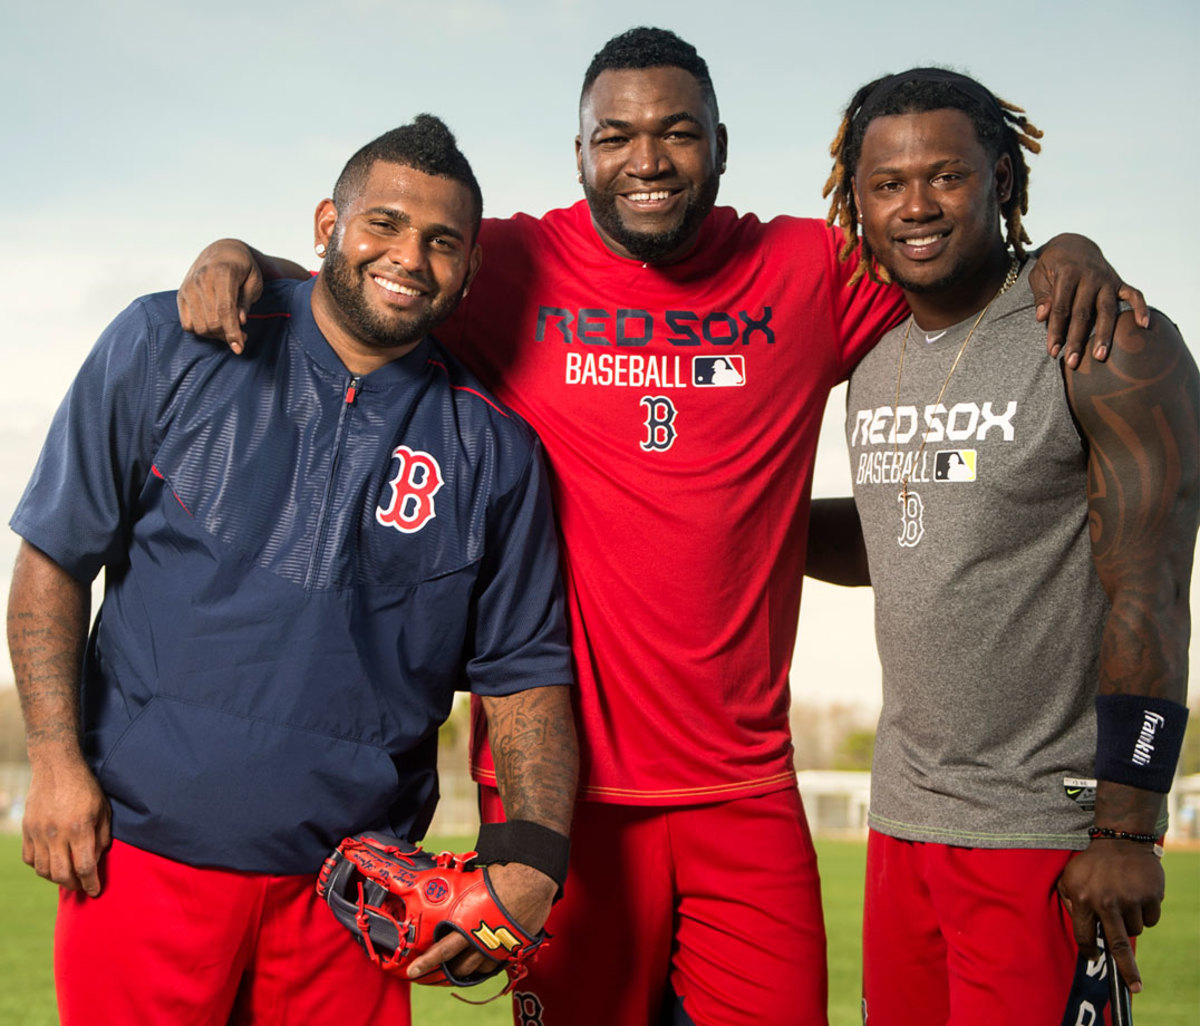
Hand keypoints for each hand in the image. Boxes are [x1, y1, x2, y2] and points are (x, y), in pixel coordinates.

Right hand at [22, 754, 111, 896]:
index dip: (91, 883)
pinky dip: (40, 867)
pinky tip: (51, 864)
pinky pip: (30, 858)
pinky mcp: (27, 830)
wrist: (56, 767)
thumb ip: (101, 837)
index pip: (85, 866)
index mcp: (80, 828)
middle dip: (74, 886)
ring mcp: (38, 832)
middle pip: (61, 874)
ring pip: (43, 870)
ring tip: (68, 877)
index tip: (95, 892)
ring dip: (56, 878)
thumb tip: (97, 860)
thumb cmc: (86, 788)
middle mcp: (57, 833)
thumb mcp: (103, 810)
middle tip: (82, 887)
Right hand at [177, 239, 262, 353]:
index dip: (232, 332)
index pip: (225, 310)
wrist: (222, 251)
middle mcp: (201, 280)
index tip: (239, 348)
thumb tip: (241, 321)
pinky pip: (187, 324)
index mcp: (222, 273)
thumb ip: (246, 301)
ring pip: (199, 326)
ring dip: (215, 335)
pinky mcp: (181, 294)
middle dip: (227, 335)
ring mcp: (188, 287)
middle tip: (242, 336)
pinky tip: (214, 325)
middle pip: (211, 322)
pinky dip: (201, 331)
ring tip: (230, 330)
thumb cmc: (243, 268)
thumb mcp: (254, 281)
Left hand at [405, 861, 556, 981]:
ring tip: (459, 965)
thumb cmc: (502, 878)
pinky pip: (495, 965)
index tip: (412, 972)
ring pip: (476, 969)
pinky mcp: (513, 949)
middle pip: (459, 966)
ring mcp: (498, 948)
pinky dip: (485, 965)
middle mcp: (481, 941)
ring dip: (465, 969)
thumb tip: (438, 888)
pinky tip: (481, 961)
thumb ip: (456, 894)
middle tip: (438, 968)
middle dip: (446, 968)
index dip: (426, 962)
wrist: (532, 880)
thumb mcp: (472, 884)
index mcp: (468, 924)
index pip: (442, 950)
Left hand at [1030, 233, 1149, 367]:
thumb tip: (1042, 317)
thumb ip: (1041, 296)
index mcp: (1067, 273)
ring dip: (1104, 334)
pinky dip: (1141, 308)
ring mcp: (1107, 279)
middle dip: (1077, 339)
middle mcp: (1090, 276)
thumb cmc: (1052, 265)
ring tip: (1100, 356)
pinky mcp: (1120, 281)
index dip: (1055, 330)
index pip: (1061, 307)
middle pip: (1083, 313)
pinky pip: (1134, 295)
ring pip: (1107, 310)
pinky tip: (1144, 325)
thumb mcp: (1039, 275)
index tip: (1052, 351)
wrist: (1074, 243)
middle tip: (1072, 362)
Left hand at [1057, 840, 1162, 992]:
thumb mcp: (1069, 878)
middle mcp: (1106, 902)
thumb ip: (1069, 903)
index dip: (1089, 950)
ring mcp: (1130, 899)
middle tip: (1134, 988)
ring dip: (1130, 922)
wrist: (1120, 841)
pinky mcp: (1150, 896)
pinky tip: (1137, 894)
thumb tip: (1080, 931)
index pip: (1084, 935)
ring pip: (1135, 930)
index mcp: (1083, 898)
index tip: (1093, 957)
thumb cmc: (1091, 863)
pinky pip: (1151, 920)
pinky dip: (1146, 913)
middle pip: (1117, 945)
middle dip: (1126, 971)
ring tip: (1123, 899)